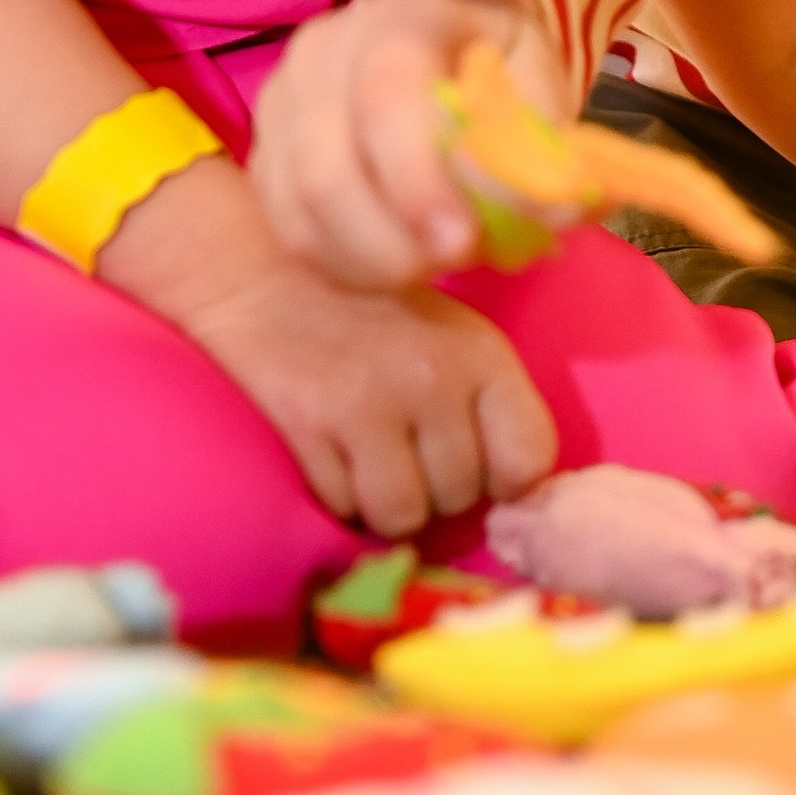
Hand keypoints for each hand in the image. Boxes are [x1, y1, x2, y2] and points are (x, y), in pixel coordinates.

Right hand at [98, 137, 554, 532]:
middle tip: (406, 454)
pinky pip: (343, 507)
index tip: (477, 469)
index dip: (503, 479)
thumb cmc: (373, 316)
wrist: (267, 279)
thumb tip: (510, 494)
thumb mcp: (452, 336)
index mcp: (481, 353)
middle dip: (436, 491)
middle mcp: (433, 378)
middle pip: (460, 496)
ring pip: (403, 515)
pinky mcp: (311, 425)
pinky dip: (339, 497)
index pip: (529, 459)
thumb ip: (487, 403)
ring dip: (386, 504)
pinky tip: (333, 455)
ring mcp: (371, 402)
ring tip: (372, 464)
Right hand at [249, 0, 536, 288]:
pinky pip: (291, 229)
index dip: (419, 176)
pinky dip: (345, 264)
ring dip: (375, 255)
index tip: (463, 239)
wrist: (441, 56)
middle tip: (456, 261)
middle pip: (327, 163)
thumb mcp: (538, 81)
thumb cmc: (496, 68)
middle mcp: (325, 46)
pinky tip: (396, 264)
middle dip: (393, 236)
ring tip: (437, 262)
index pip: (388, 92)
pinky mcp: (268, 155)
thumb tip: (571, 201)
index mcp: (404, 12)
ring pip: (303, 206)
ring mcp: (284, 101)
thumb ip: (550, 139)